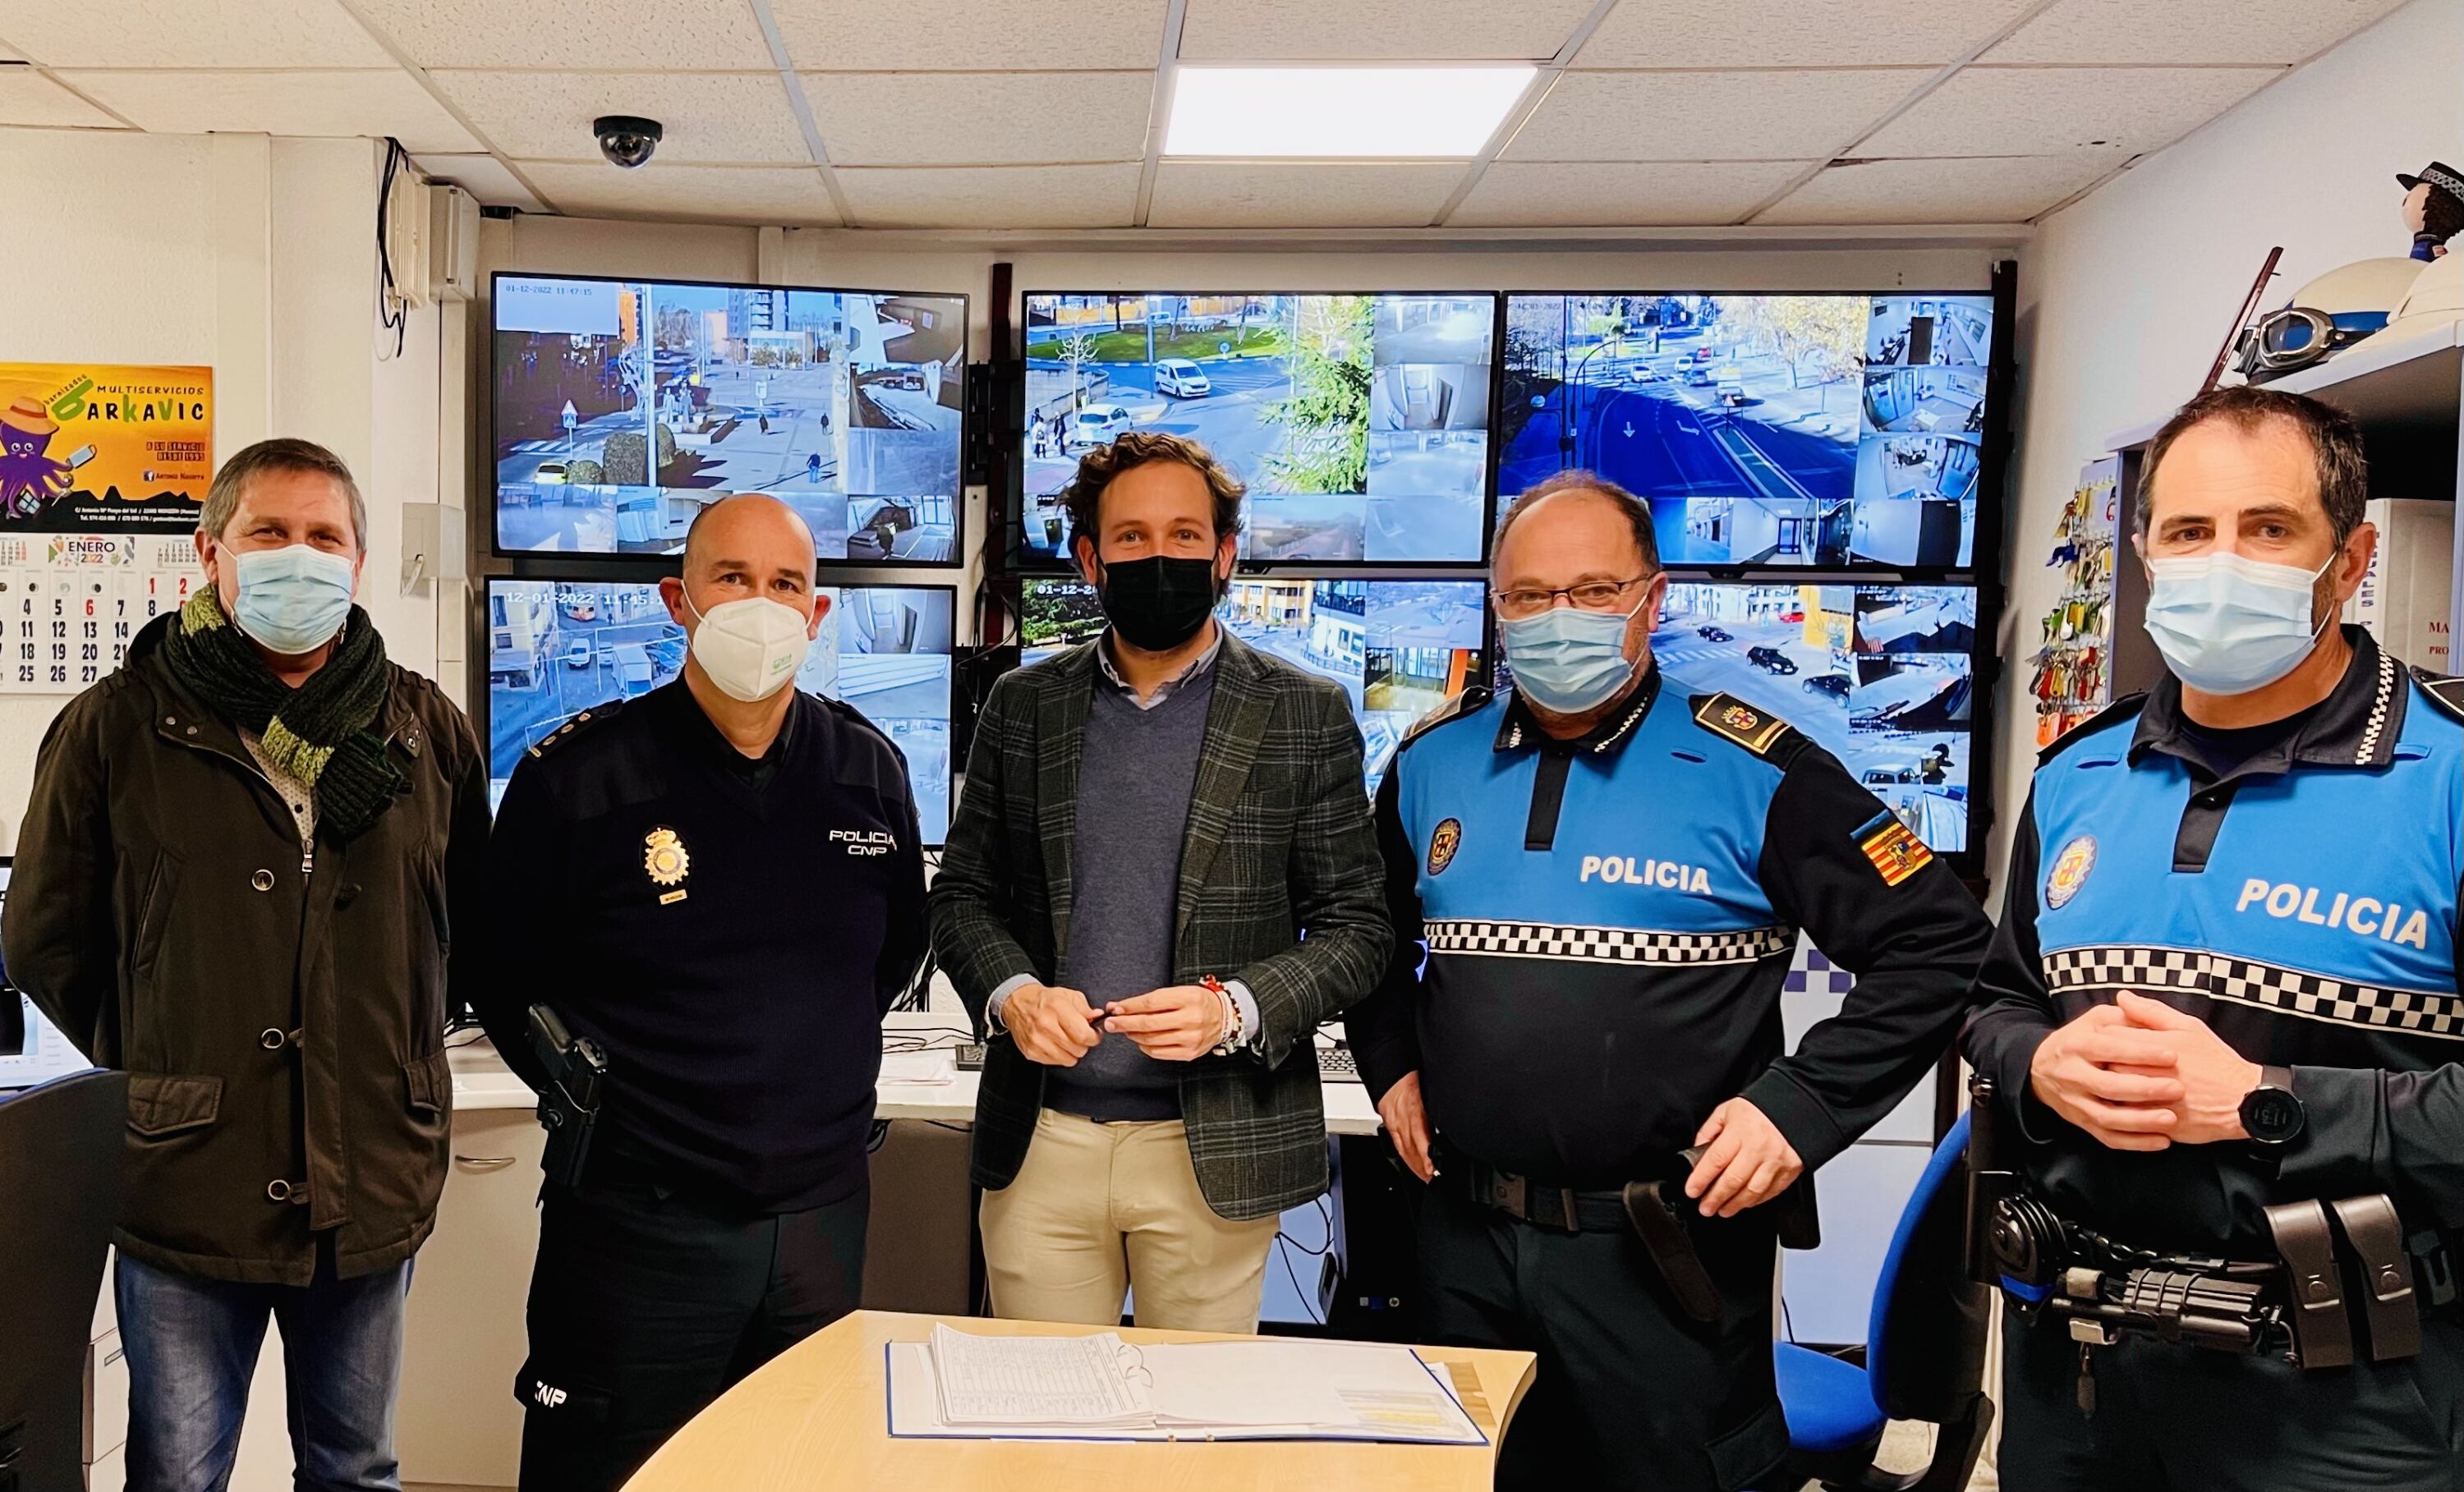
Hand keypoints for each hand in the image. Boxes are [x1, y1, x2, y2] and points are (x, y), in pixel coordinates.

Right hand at [1002, 982, 1101, 1067]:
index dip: (1094, 1037)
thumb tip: (1097, 1017)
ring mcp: (1037, 1041)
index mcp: (1057, 1008)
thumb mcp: (1068, 996)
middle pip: (1078, 1049)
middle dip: (1083, 1044)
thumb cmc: (1044, 1000)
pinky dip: (1059, 1055)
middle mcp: (1045, 1025)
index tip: (1094, 1034)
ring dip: (1072, 1052)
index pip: (1083, 1034)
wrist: (1018, 1004)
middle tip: (1078, 1035)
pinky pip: (1055, 1062)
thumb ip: (1085, 1008)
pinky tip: (1055, 1043)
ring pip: (1068, 1060)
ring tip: (1067, 1039)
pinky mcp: (1031, 1052)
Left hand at [1102, 984, 1226, 1061]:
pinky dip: (1145, 1046)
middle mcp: (1191, 1019)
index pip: (1151, 1002)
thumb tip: (1121, 1007)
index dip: (1129, 1006)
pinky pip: (1159, 1052)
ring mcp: (1191, 1038)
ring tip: (1126, 1029)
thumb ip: (1153, 1000)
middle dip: (1124, 1023)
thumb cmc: (1197, 1002)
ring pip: (1151, 1039)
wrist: (1225, 1017)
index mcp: (1188, 998)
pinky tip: (1141, 1040)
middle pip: (1149, 1023)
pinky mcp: (1190, 1053)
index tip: (1114, 1008)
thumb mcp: (1180, 992)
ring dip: (1133, 1035)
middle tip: (1110, 1023)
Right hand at [1376, 1071, 1435, 1182]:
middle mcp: (1400, 1118)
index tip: (1434, 1170)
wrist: (1389, 1062)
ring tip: (1422, 1175)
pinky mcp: (1387, 1118)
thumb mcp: (1429, 1090)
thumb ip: (1436, 1108)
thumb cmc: (1410, 1072)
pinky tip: (1408, 1158)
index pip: (1421, 1141)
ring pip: (1402, 1148)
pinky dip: (1403, 1153)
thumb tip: (1448, 1122)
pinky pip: (1395, 1140)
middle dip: (1421, 1167)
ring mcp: (1392, 1119)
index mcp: (1413, 1111)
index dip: (1426, 1158)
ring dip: (1412, 1164)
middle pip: (1410, 1150)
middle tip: (1432, 1180)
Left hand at [1686, 1098, 1803, 1218]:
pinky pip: (1770, 1192)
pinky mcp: (1789, 1170)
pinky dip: (1755, 1201)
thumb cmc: (1759, 1110)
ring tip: (1723, 1210)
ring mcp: (1776, 1161)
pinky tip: (1744, 1203)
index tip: (1692, 1190)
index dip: (1701, 1179)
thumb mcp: (1727, 1111)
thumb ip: (1709, 1131)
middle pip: (1733, 1180)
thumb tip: (1697, 1153)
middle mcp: (1759, 1147)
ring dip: (1735, 1205)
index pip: (1716, 1159)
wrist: (1796, 1108)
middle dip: (1715, 1198)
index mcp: (1741, 1130)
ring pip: (1752, 1191)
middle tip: (1705, 1208)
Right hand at [2027, 1002, 2186, 1151]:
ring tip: (2171, 1119)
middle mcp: (2072, 1075)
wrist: (2041, 1069)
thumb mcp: (2096, 1020)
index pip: (2110, 1049)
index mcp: (2077, 1045)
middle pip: (2108, 1087)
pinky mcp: (2081, 1123)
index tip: (2173, 1056)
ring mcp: (2075, 1102)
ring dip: (2140, 1122)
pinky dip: (2136, 1143)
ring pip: (2107, 1118)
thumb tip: (2142, 1006)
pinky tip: (2162, 1140)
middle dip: (2145, 1089)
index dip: (2141, 1053)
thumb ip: (2124, 1016)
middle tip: (2178, 1089)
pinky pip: (2108, 1138)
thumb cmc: (2080, 1039)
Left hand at [2113, 993, 2261, 1144]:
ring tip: (2120, 1080)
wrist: (2244, 1101)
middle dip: (2105, 1060)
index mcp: (2154, 1046)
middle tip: (2113, 1060)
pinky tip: (2127, 1102)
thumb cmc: (2216, 1061)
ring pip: (2112, 1092)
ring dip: (2111, 1086)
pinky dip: (2122, 1109)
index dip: (2108, 1034)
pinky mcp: (2154, 1123)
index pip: (2109, 1035)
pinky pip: (2125, 1117)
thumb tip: (2122, 997)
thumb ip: (2152, 1012)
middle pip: (2105, 1063)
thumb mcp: (2189, 1028)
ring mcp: (2150, 1101)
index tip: (2113, 1037)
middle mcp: (2149, 1073)